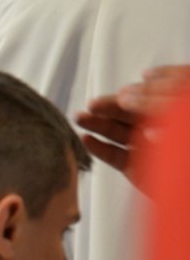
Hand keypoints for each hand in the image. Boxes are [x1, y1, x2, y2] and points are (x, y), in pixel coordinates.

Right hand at [76, 66, 189, 191]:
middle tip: (93, 104)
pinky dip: (99, 148)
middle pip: (132, 113)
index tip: (123, 90)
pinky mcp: (138, 170)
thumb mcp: (175, 112)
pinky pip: (115, 156)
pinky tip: (87, 139)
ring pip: (120, 133)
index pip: (156, 94)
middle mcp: (162, 128)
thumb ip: (151, 102)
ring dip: (98, 124)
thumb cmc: (189, 150)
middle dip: (110, 107)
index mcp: (176, 110)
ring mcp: (150, 150)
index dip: (138, 90)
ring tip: (80, 118)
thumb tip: (125, 96)